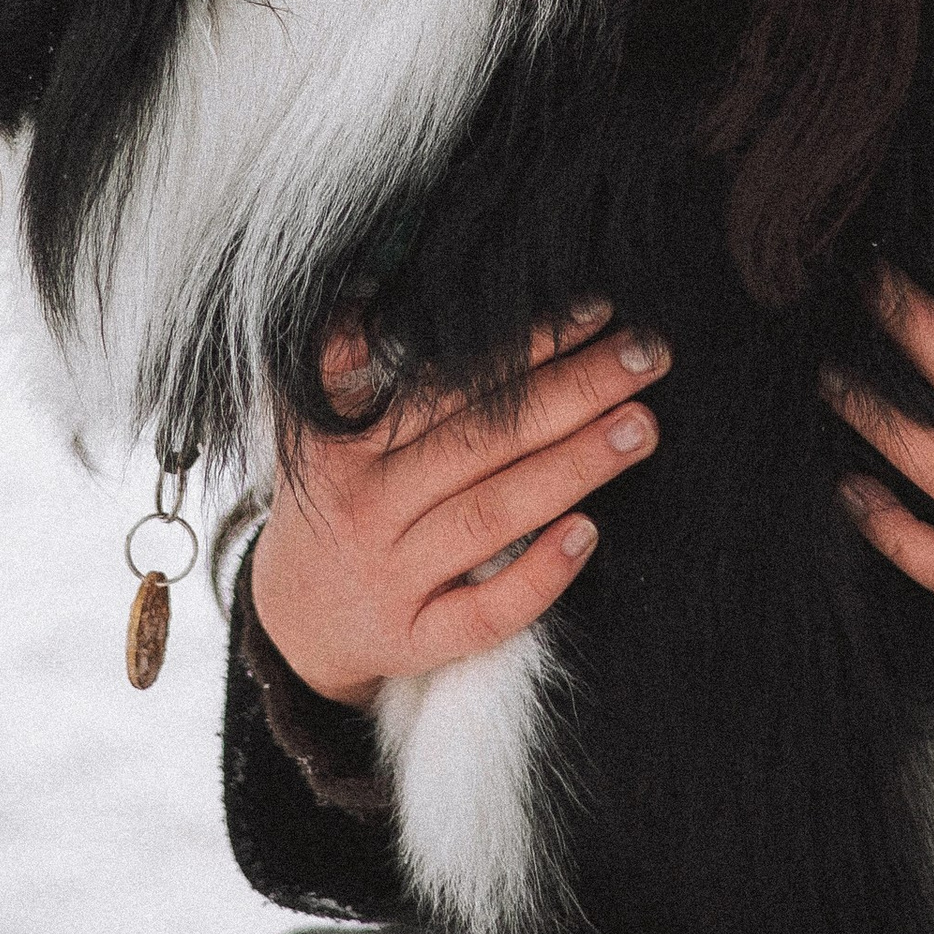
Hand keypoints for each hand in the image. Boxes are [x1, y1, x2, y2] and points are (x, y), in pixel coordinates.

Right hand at [248, 306, 668, 708]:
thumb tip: (380, 292)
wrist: (287, 619)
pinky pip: (483, 614)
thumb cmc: (331, 499)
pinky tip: (589, 534)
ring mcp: (390, 578)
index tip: (594, 310)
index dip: (524, 345)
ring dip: (574, 466)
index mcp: (344, 445)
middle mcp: (366, 507)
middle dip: (573, 391)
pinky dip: (536, 576)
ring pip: (492, 515)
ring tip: (641, 425)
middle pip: (482, 442)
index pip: (448, 385)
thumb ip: (337, 360)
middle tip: (647, 355)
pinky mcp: (412, 641)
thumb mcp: (310, 426)